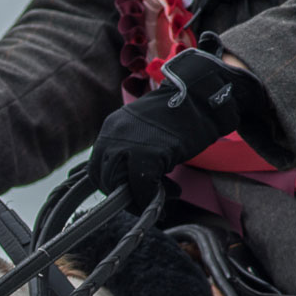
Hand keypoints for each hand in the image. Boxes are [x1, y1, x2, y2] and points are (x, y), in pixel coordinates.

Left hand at [90, 47, 268, 203]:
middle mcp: (112, 136)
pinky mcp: (148, 155)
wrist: (200, 97)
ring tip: (156, 196)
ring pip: (120, 186)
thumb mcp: (141, 130)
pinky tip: (171, 192)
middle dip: (123, 196)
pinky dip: (151, 197)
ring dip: (137, 199)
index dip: (111, 185)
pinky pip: (141, 186)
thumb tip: (127, 182)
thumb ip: (129, 151)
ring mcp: (128, 145)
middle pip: (105, 180)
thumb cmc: (177, 115)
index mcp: (109, 129)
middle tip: (144, 198)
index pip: (95, 168)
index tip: (129, 192)